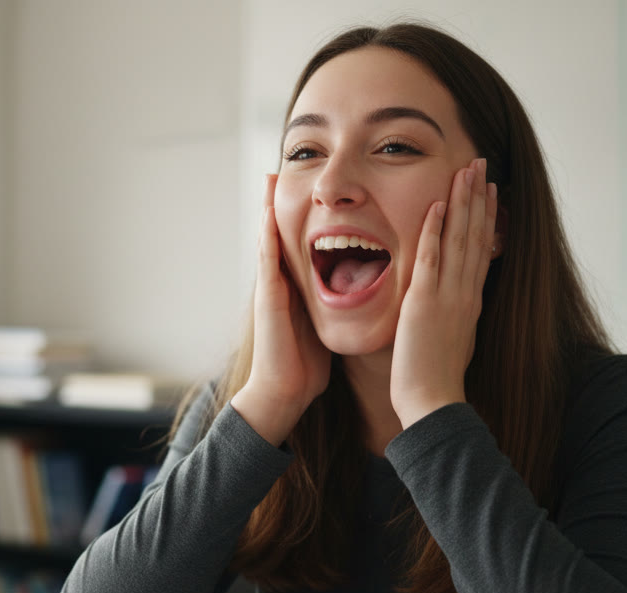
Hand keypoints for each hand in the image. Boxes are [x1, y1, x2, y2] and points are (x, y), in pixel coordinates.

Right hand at [231, 174, 330, 445]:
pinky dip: (265, 237)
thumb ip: (336, 305)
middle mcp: (282, 282)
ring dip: (267, 209)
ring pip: (269, 240)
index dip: (309, 215)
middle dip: (281, 202)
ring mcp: (271, 289)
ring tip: (269, 178)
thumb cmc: (307, 362)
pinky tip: (266, 215)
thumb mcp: (325, 323)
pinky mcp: (268, 299)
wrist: (286, 390)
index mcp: (299, 286)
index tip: (317, 186)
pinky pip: (266, 262)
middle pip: (281, 233)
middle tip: (283, 166)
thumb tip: (361, 290)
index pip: (303, 242)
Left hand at [390, 158, 497, 427]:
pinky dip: (435, 230)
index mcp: (471, 301)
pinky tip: (438, 205)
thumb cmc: (435, 379)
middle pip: (476, 235)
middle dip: (479, 197)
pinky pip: (431, 258)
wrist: (433, 401)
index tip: (489, 190)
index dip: (486, 217)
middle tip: (482, 164)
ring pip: (460, 239)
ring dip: (463, 202)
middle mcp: (465, 293)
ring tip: (467, 170)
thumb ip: (453, 316)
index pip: (481, 249)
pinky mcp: (425, 302)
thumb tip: (454, 304)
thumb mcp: (452, 339)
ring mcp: (448, 296)